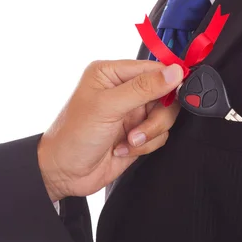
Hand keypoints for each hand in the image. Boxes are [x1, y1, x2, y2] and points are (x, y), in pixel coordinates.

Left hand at [38, 60, 182, 200]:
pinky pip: (160, 135)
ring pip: (165, 116)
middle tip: (140, 128)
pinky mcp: (137, 134)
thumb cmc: (73, 136)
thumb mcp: (108, 107)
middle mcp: (122, 90)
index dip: (168, 81)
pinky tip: (123, 149)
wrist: (65, 173)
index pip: (153, 68)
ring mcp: (131, 113)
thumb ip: (143, 88)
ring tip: (128, 141)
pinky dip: (145, 145)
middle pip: (164, 94)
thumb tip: (174, 72)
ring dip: (149, 133)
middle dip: (156, 115)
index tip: (176, 94)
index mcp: (111, 73)